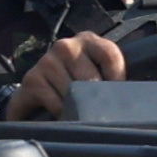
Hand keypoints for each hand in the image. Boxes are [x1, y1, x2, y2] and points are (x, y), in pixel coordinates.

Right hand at [7, 33, 126, 121]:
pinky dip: (62, 115)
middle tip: (94, 111)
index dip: (117, 80)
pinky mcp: (32, 80)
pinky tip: (61, 115)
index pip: (110, 55)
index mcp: (88, 41)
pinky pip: (57, 105)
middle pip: (92, 79)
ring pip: (74, 94)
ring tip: (77, 113)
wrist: (37, 95)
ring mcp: (47, 61)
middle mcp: (65, 46)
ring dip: (77, 110)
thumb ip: (113, 80)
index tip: (115, 95)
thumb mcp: (100, 75)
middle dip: (96, 100)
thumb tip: (125, 99)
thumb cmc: (77, 86)